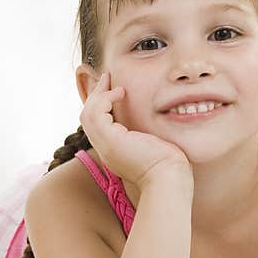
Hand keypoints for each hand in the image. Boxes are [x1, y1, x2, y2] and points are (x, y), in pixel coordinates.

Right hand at [79, 72, 190, 188]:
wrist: (168, 179)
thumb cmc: (170, 167)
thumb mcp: (154, 146)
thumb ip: (148, 135)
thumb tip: (157, 122)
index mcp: (114, 153)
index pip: (98, 127)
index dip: (102, 107)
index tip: (114, 91)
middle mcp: (106, 151)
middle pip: (88, 119)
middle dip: (95, 96)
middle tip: (106, 78)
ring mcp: (106, 147)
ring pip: (88, 114)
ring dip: (99, 95)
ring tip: (112, 82)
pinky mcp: (111, 140)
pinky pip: (96, 113)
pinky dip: (105, 98)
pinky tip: (121, 92)